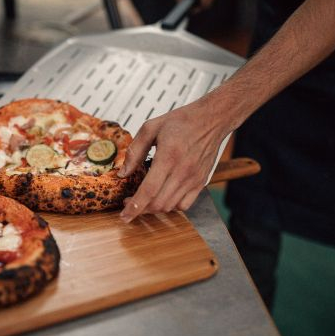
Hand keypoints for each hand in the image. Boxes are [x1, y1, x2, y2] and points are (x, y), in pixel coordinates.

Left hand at [118, 97, 231, 222]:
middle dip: (140, 209)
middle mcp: (183, 171)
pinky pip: (185, 205)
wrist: (211, 119)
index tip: (124, 216)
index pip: (149, 190)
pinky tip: (162, 197)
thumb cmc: (182, 121)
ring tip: (143, 200)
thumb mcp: (151, 128)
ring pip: (170, 206)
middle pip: (159, 203)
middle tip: (129, 203)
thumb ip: (135, 151)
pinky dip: (171, 206)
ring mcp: (193, 179)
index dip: (135, 206)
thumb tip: (123, 173)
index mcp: (168, 157)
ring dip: (154, 208)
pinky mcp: (201, 182)